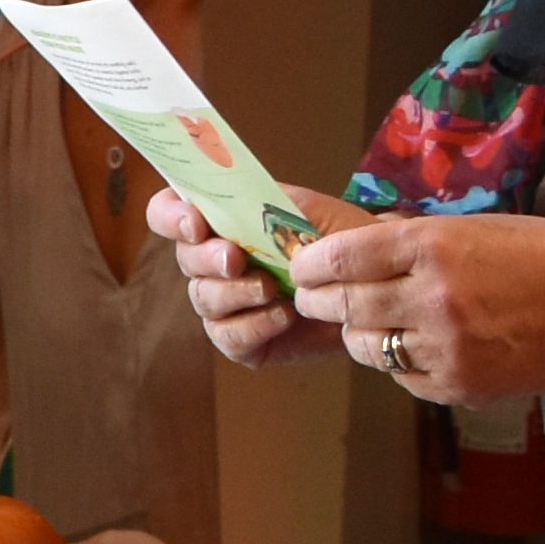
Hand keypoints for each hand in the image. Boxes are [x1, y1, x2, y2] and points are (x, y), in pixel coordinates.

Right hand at [162, 185, 357, 371]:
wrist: (376, 285)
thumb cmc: (342, 241)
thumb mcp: (308, 209)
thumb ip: (267, 203)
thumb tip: (234, 207)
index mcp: (222, 222)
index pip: (169, 212)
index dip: (172, 216)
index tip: (196, 224)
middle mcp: (215, 263)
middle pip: (185, 260)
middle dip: (208, 259)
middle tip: (236, 259)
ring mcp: (227, 303)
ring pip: (204, 299)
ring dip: (235, 293)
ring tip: (272, 289)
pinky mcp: (244, 340)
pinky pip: (228, 337)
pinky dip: (253, 326)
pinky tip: (283, 316)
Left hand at [282, 209, 544, 409]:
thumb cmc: (533, 255)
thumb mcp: (466, 228)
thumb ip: (405, 241)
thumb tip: (347, 249)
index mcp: (430, 245)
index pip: (339, 259)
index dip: (310, 266)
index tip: (302, 269)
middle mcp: (431, 296)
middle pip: (343, 305)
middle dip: (320, 302)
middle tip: (316, 299)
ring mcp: (444, 345)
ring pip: (365, 345)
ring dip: (359, 334)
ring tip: (371, 322)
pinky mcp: (457, 384)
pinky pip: (401, 375)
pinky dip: (400, 361)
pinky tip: (419, 345)